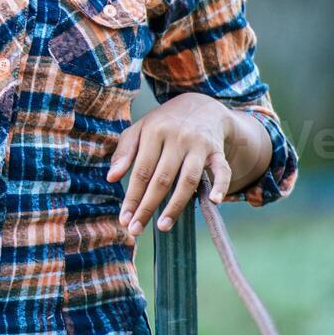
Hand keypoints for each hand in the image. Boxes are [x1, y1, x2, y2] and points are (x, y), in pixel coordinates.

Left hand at [107, 93, 235, 236]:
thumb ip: (124, 152)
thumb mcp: (139, 130)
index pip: (141, 171)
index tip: (124, 218)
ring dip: (175, 205)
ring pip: (188, 179)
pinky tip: (214, 202)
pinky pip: (222, 170)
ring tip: (162, 226)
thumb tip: (111, 178)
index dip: (132, 196)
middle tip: (136, 229)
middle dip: (147, 206)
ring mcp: (199, 145)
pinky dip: (221, 185)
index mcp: (154, 132)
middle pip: (161, 179)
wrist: (200, 105)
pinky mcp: (217, 151)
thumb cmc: (163, 123)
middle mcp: (176, 138)